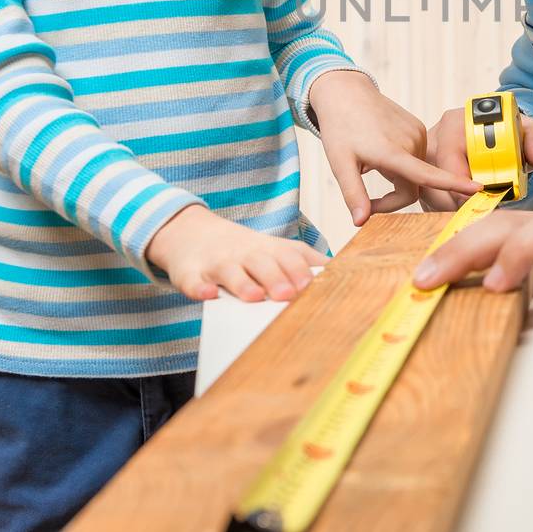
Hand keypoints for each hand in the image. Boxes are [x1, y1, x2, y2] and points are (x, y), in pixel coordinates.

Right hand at [144, 204, 327, 301]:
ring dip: (243, 284)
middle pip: (264, 263)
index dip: (306, 269)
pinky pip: (194, 281)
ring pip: (231, 272)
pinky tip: (208, 295)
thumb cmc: (244, 251)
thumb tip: (341, 278)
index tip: (322, 284)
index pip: (293, 256)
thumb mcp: (275, 252)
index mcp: (270, 250)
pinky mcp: (191, 273)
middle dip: (278, 277)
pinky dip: (200, 288)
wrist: (192, 234)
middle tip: (291, 294)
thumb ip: (304, 264)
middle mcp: (246, 253)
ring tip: (254, 297)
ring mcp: (218, 262)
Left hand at [310, 71, 479, 223]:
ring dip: (397, 178)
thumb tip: (360, 222)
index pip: (426, 175)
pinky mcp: (419, 128)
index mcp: (392, 152)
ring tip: (373, 163)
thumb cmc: (340, 128)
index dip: (452, 184)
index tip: (476, 189)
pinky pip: (416, 158)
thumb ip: (353, 194)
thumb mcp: (340, 164)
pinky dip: (403, 163)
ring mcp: (417, 133)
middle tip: (366, 201)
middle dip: (392, 198)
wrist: (347, 93)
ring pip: (416, 173)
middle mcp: (410, 142)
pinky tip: (383, 150)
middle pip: (413, 186)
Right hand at [418, 104, 532, 211]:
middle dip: (461, 199)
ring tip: (483, 204)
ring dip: (457, 206)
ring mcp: (426, 161)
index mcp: (455, 123)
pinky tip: (471, 206)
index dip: (463, 179)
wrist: (503, 142)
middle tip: (486, 206)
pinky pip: (431, 202)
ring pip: (432, 194)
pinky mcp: (426, 179)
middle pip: (435, 179)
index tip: (484, 192)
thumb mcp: (532, 134)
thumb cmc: (514, 136)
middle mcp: (435, 139)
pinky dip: (451, 210)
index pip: (449, 156)